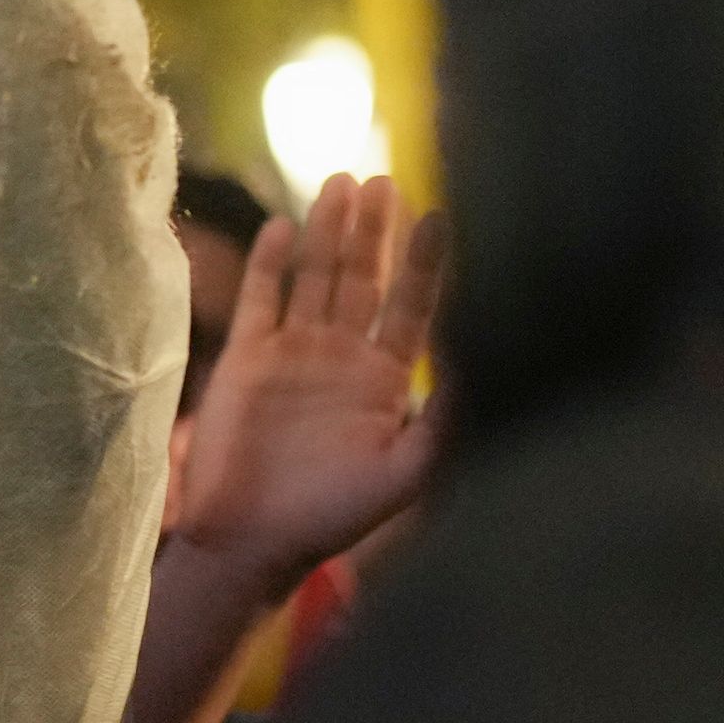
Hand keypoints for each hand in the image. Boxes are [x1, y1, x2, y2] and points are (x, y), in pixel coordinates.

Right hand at [170, 175, 450, 591]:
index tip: (437, 216)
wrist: (250, 542)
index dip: (423, 263)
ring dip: (327, 232)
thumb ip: (442, 422)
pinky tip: (281, 227)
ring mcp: (292, 354)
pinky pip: (259, 301)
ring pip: (314, 278)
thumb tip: (477, 364)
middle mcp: (342, 358)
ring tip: (341, 184)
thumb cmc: (332, 517)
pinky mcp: (246, 361)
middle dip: (373, 231)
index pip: (412, 307)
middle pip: (362, 279)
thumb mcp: (405, 475)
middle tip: (382, 180)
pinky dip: (269, 264)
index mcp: (385, 381)